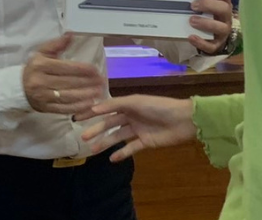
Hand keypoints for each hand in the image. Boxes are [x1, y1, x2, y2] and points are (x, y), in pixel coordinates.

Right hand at [23, 33, 105, 114]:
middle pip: (68, 82)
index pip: (65, 67)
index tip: (96, 70)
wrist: (18, 88)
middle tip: (102, 81)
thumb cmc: (34, 68)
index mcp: (40, 65)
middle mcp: (40, 81)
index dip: (82, 69)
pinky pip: (64, 108)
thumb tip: (71, 35)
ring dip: (86, 95)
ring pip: (68, 96)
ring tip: (99, 92)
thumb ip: (57, 44)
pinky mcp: (45, 108)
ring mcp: (43, 97)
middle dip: (87, 82)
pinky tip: (89, 103)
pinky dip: (78, 107)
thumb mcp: (42, 53)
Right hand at [76, 95, 195, 161]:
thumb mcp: (136, 102)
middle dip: (97, 129)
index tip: (77, 117)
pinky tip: (112, 159)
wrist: (184, 120)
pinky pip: (131, 148)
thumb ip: (115, 105)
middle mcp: (131, 116)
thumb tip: (94, 108)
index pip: (106, 108)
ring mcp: (138, 130)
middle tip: (83, 137)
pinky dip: (122, 153)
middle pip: (110, 124)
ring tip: (93, 149)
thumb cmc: (159, 107)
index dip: (93, 112)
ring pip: (118, 136)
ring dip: (106, 142)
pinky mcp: (146, 142)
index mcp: (128, 104)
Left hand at [188, 0, 232, 54]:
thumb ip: (195, 0)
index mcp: (223, 4)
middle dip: (208, 5)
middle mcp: (226, 17)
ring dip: (206, 23)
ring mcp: (223, 32)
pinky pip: (212, 46)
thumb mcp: (203, 7)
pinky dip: (201, 42)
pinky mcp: (217, 45)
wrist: (208, 37)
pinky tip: (191, 37)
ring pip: (221, 28)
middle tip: (193, 5)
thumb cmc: (204, 16)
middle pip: (224, 8)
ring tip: (192, 20)